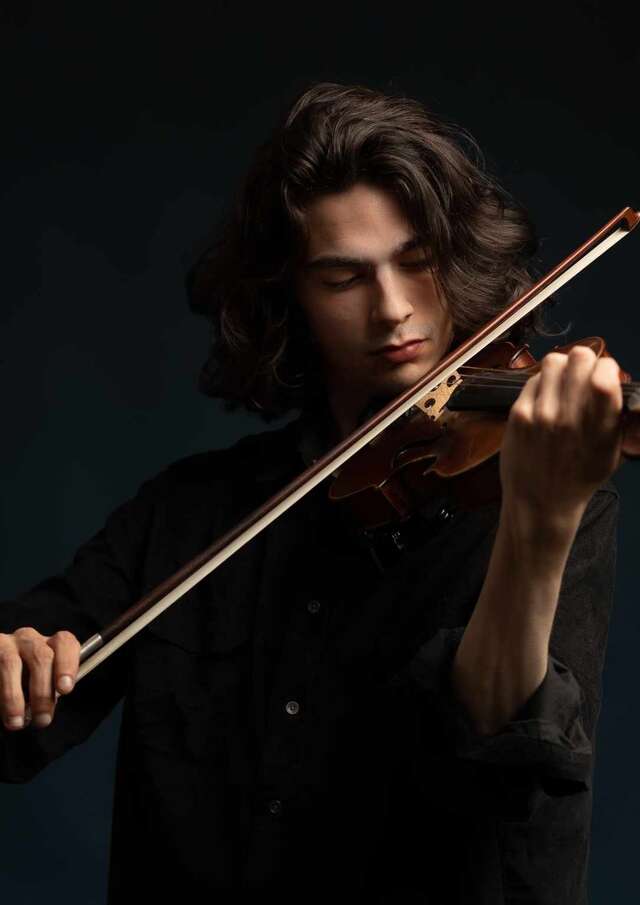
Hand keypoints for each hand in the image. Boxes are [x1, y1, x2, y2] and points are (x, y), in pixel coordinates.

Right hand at [0, 628, 79, 729]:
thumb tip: (45, 711)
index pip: (65, 643)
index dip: (68, 665)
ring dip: (13, 696)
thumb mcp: (41, 683)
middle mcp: (29, 639)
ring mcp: (5, 643)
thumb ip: (48, 689)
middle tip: (41, 719)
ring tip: (15, 722)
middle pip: (41, 657)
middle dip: (42, 692)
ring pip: (10, 663)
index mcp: (50, 644)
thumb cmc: (25, 682)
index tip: (65, 689)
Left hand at [500, 344, 622, 539]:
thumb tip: (612, 379)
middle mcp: (570, 417)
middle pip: (579, 357)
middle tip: (583, 375)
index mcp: (599, 426)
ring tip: (563, 384)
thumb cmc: (578, 478)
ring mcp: (541, 414)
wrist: (540, 503)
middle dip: (586, 362)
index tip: (604, 376)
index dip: (607, 368)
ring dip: (562, 368)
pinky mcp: (518, 414)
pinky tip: (545, 398)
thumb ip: (614, 415)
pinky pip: (532, 379)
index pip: (605, 372)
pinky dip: (541, 383)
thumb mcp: (611, 451)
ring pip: (553, 361)